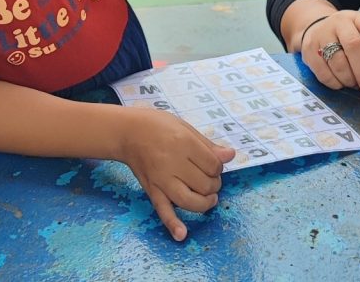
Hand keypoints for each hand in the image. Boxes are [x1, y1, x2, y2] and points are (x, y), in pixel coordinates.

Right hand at [121, 109, 234, 241]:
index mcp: (183, 143)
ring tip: (210, 198)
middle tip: (211, 178)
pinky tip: (182, 234)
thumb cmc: (159, 126)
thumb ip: (208, 144)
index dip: (219, 167)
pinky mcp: (151, 191)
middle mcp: (173, 163)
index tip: (214, 164)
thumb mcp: (186, 127)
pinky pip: (163, 211)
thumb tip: (230, 155)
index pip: (212, 165)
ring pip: (189, 201)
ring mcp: (161, 180)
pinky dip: (173, 225)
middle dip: (214, 184)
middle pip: (204, 184)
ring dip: (205, 203)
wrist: (129, 132)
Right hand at [301, 10, 359, 102]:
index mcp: (357, 19)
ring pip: (338, 61)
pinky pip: (323, 73)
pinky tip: (340, 82)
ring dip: (348, 79)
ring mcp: (321, 34)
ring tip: (353, 83)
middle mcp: (339, 23)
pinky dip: (335, 83)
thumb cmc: (347, 41)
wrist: (317, 31)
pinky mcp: (308, 49)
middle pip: (353, 44)